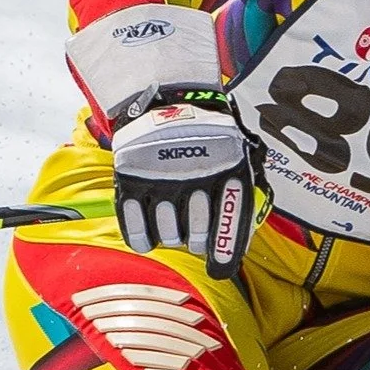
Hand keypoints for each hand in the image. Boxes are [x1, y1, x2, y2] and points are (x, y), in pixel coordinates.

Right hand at [110, 93, 264, 279]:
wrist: (167, 100)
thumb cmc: (207, 140)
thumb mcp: (236, 157)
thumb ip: (238, 199)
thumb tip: (235, 248)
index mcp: (226, 170)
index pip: (228, 223)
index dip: (225, 252)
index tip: (219, 269)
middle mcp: (193, 177)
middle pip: (195, 238)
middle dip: (196, 239)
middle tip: (194, 230)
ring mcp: (161, 180)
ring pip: (168, 237)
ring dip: (171, 234)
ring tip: (171, 217)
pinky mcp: (131, 182)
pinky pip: (137, 231)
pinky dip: (142, 238)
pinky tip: (148, 237)